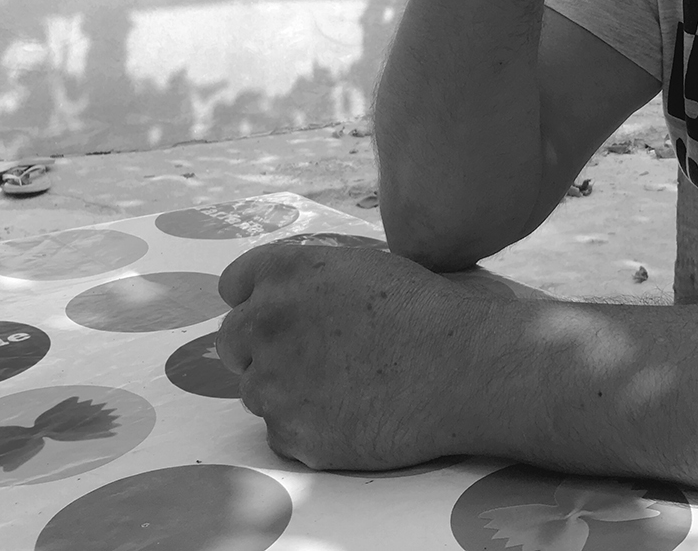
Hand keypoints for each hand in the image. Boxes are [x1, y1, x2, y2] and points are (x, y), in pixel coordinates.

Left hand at [215, 242, 491, 469]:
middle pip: (232, 340)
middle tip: (313, 357)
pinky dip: (309, 427)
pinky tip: (354, 414)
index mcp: (286, 270)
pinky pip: (280, 431)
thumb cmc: (430, 310)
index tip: (282, 315)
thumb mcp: (365, 265)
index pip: (234, 284)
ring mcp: (273, 381)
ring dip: (287, 389)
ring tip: (347, 387)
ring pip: (255, 389)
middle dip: (264, 347)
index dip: (259, 299)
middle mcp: (267, 321)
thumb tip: (287, 297)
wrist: (465, 367)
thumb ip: (313, 277)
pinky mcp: (289, 433)